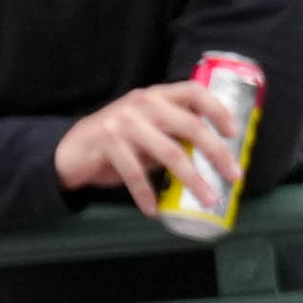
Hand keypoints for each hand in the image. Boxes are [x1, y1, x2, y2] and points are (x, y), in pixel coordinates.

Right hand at [50, 82, 237, 213]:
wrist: (69, 149)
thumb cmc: (115, 142)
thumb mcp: (146, 129)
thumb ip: (172, 134)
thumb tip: (210, 154)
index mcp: (156, 96)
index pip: (194, 92)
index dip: (218, 110)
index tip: (233, 133)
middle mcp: (143, 104)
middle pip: (191, 126)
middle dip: (217, 153)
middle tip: (233, 176)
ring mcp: (124, 122)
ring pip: (170, 153)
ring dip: (193, 180)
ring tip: (207, 199)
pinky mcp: (108, 143)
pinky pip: (135, 174)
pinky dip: (146, 195)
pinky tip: (153, 211)